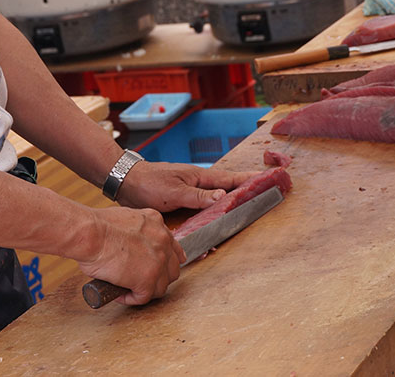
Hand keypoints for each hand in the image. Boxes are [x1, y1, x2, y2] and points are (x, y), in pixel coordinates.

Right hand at [77, 206, 184, 304]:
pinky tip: (119, 294)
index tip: (160, 267)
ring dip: (146, 289)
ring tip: (128, 288)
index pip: (172, 247)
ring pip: (161, 286)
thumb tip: (130, 246)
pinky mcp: (147, 280)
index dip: (167, 260)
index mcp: (156, 223)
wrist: (90, 233)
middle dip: (159, 276)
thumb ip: (136, 232)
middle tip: (142, 280)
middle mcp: (162, 241)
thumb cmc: (96, 227)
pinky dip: (131, 298)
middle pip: (172, 268)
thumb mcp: (125, 219)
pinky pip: (144, 297)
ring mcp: (158, 262)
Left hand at [116, 161, 258, 211]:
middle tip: (264, 192)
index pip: (230, 179)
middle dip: (245, 190)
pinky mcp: (181, 199)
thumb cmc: (148, 184)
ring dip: (230, 200)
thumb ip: (199, 197)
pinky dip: (213, 209)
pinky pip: (203, 205)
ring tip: (247, 204)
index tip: (268, 179)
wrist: (125, 182)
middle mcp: (197, 183)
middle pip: (226, 187)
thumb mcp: (175, 192)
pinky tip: (216, 216)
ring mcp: (189, 190)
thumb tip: (223, 197)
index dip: (249, 180)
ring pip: (215, 197)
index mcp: (199, 177)